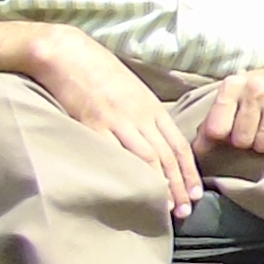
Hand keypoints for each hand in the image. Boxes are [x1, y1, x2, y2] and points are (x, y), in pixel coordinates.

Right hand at [30, 26, 203, 214]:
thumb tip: (156, 140)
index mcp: (152, 107)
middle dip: (178, 185)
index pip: (179, 145)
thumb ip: (146, 115)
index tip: (195, 194)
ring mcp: (118, 120)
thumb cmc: (99, 71)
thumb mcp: (133, 90)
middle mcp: (141, 115)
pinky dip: (127, 173)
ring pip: (148, 158)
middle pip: (167, 156)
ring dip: (159, 185)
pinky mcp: (94, 124)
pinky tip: (133, 190)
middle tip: (186, 210)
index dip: (189, 172)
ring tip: (166, 209)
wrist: (68, 53)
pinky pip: (114, 153)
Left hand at [195, 44, 263, 165]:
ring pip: (263, 144)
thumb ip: (217, 116)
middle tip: (252, 132)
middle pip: (241, 140)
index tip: (220, 144)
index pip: (215, 128)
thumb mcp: (238, 91)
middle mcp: (254, 89)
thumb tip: (197, 149)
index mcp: (233, 85)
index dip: (216, 141)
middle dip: (245, 142)